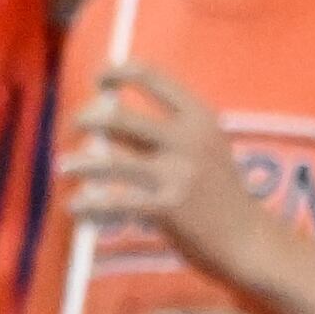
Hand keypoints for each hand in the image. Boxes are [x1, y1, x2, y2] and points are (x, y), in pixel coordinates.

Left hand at [61, 65, 269, 277]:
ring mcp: (178, 174)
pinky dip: (87, 205)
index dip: (118, 72)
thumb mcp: (203, 151)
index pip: (152, 77)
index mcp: (201, 118)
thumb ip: (160, 133)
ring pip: (108, 160)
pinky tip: (77, 208)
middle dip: (87, 119)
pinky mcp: (167, 209)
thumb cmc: (219, 194)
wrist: (250, 241)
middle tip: (77, 127)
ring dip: (78, 163)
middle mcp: (190, 140)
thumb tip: (104, 115)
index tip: (102, 79)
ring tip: (64, 167)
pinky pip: (112, 202)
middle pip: (119, 117)